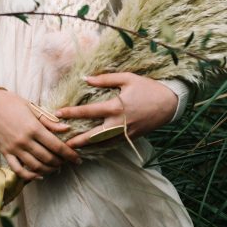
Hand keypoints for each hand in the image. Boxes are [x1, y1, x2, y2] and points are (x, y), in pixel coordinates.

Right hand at [0, 88, 81, 181]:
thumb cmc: (11, 102)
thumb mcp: (32, 107)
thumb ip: (49, 121)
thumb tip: (66, 128)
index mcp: (33, 127)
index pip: (56, 145)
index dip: (69, 154)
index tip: (77, 159)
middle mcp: (25, 140)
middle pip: (47, 158)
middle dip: (60, 162)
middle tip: (66, 161)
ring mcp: (14, 148)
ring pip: (35, 166)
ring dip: (48, 169)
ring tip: (55, 167)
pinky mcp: (5, 153)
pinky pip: (18, 169)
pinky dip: (30, 175)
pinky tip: (38, 175)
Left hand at [55, 72, 177, 149]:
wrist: (169, 103)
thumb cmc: (147, 88)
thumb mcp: (127, 78)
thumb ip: (105, 79)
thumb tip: (85, 78)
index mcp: (116, 107)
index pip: (89, 111)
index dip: (72, 113)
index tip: (58, 114)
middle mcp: (119, 123)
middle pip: (93, 135)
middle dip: (77, 140)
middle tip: (62, 143)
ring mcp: (125, 133)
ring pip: (102, 143)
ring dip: (87, 146)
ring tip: (73, 148)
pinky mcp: (131, 137)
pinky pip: (113, 144)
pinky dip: (101, 146)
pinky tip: (92, 147)